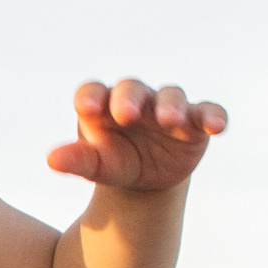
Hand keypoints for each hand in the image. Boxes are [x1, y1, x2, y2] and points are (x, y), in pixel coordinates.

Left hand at [46, 80, 226, 193]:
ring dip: (170, 106)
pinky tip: (217, 127)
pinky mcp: (195, 121)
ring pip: (171, 96)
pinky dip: (213, 116)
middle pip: (132, 89)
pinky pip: (207, 112)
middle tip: (126, 114)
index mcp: (103, 105)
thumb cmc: (115, 163)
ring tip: (169, 120)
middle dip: (130, 99)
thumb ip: (76, 160)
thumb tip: (51, 160)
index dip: (90, 96)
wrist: (148, 178)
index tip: (85, 108)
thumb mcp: (96, 166)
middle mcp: (136, 99)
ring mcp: (167, 107)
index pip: (93, 91)